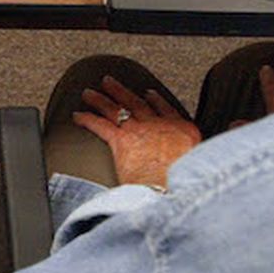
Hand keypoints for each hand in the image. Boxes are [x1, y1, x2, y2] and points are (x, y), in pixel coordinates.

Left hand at [70, 75, 201, 187]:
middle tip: (110, 83)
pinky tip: (78, 116)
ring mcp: (140, 130)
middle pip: (137, 103)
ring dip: (101, 99)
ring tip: (89, 93)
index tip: (148, 94)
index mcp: (182, 131)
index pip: (167, 110)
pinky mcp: (121, 140)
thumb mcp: (195, 165)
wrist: (173, 189)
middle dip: (122, 92)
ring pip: (116, 109)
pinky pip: (101, 125)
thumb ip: (186, 160)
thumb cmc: (183, 183)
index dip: (156, 100)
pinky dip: (87, 119)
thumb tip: (180, 168)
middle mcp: (160, 125)